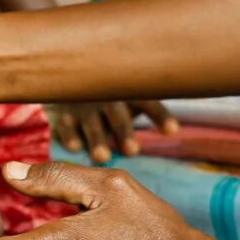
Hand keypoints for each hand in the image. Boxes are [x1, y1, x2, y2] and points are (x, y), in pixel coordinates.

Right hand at [48, 100, 177, 164]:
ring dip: (97, 139)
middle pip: (117, 114)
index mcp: (129, 95)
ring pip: (91, 122)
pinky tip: (74, 148)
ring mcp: (84, 107)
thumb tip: (174, 130)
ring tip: (103, 157)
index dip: (159, 115)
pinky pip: (65, 126)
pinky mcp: (65, 117)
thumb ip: (152, 113)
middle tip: (133, 151)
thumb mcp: (134, 100)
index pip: (148, 103)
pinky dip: (68, 136)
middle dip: (124, 131)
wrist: (74, 81)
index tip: (173, 130)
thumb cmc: (115, 100)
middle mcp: (107, 99)